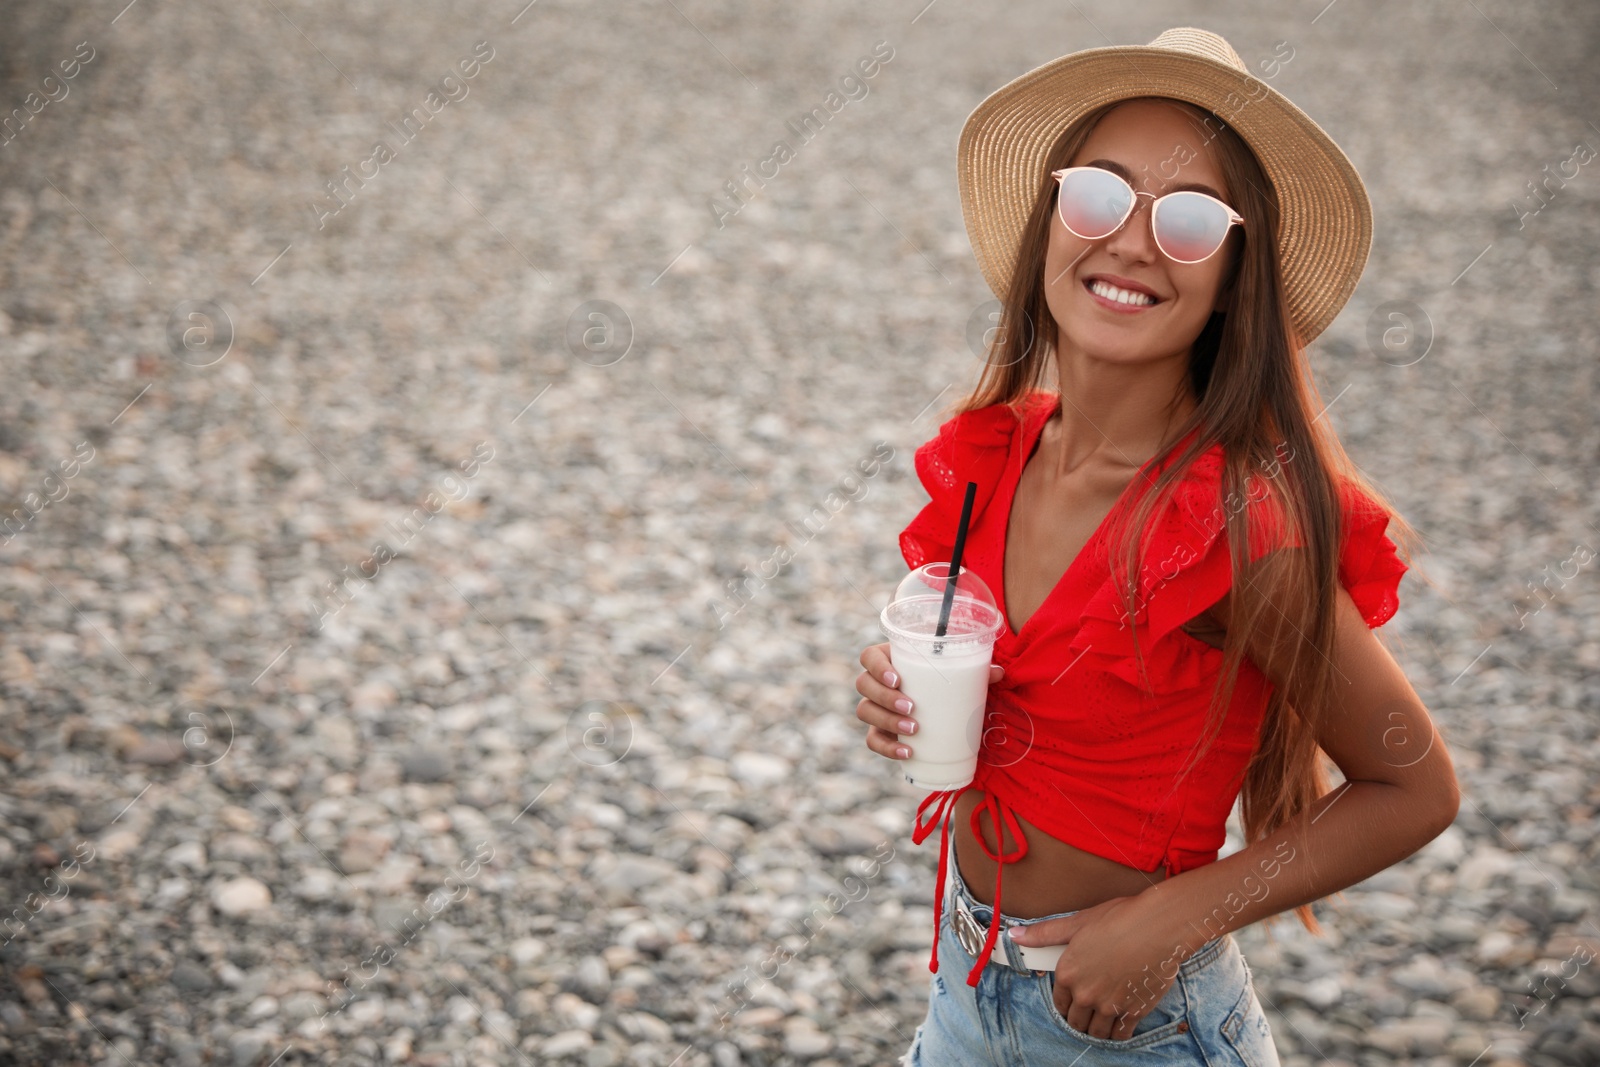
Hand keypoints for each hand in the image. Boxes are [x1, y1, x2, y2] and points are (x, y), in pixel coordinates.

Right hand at [855, 642, 1002, 762]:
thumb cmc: (947, 683)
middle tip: (912, 707)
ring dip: (887, 721)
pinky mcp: (879, 732)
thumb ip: (978, 672)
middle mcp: (876, 682)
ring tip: (914, 729)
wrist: (943, 709)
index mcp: (890, 659)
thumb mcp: (961, 675)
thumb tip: (999, 672)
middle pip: (863, 685)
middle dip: (885, 698)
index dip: (877, 667)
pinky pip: (873, 741)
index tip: (898, 679)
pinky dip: (888, 748)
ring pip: (865, 711)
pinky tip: (907, 752)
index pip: (868, 657)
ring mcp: (875, 708)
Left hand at [1008, 889, 1185, 1040]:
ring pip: (1096, 1031)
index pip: (1059, 1001)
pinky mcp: (1133, 1012)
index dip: (1065, 1002)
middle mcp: (1086, 993)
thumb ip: (1045, 933)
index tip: (1072, 1000)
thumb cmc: (1119, 919)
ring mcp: (1109, 1005)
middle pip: (1076, 1020)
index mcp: (1069, 973)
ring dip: (1096, 1028)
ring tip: (1101, 1019)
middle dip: (1079, 1017)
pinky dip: (1118, 1032)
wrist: (1158, 927)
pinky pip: (1120, 1034)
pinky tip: (1120, 1023)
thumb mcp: (1078, 923)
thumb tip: (1016, 934)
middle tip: (1087, 1011)